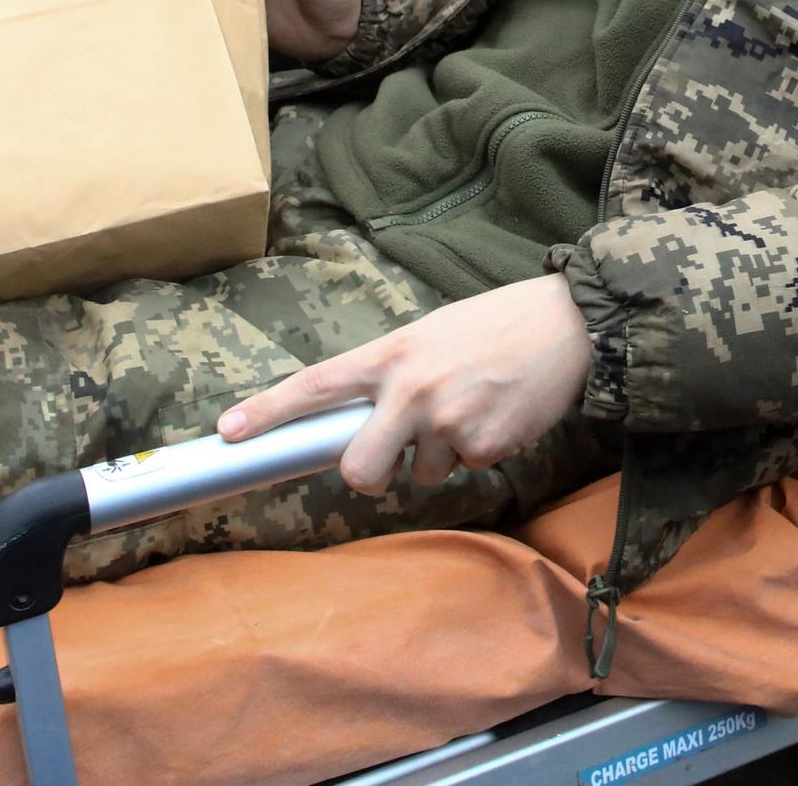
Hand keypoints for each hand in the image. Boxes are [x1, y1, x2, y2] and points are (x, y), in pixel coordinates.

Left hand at [218, 274, 592, 487]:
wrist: (570, 323)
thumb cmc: (497, 324)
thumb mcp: (433, 333)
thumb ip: (395, 374)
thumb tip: (364, 424)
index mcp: (394, 352)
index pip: (318, 385)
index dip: (269, 411)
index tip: (227, 434)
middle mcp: (412, 388)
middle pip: (359, 467)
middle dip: (372, 474)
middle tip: (396, 456)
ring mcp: (447, 420)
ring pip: (420, 473)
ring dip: (442, 453)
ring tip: (475, 405)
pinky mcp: (484, 445)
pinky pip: (466, 467)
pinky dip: (481, 449)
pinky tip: (501, 413)